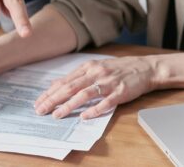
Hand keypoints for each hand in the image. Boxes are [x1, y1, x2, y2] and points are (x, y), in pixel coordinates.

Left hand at [34, 56, 157, 119]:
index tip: (38, 102)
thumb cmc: (119, 69)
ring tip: (57, 114)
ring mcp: (108, 82)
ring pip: (84, 94)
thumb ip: (77, 76)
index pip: (64, 81)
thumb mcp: (96, 67)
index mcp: (88, 67)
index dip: (50, 92)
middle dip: (53, 100)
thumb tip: (56, 84)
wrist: (145, 68)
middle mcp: (96, 73)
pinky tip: (84, 116)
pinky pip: (105, 102)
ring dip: (69, 105)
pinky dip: (94, 110)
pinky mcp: (120, 92)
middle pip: (70, 87)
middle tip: (41, 110)